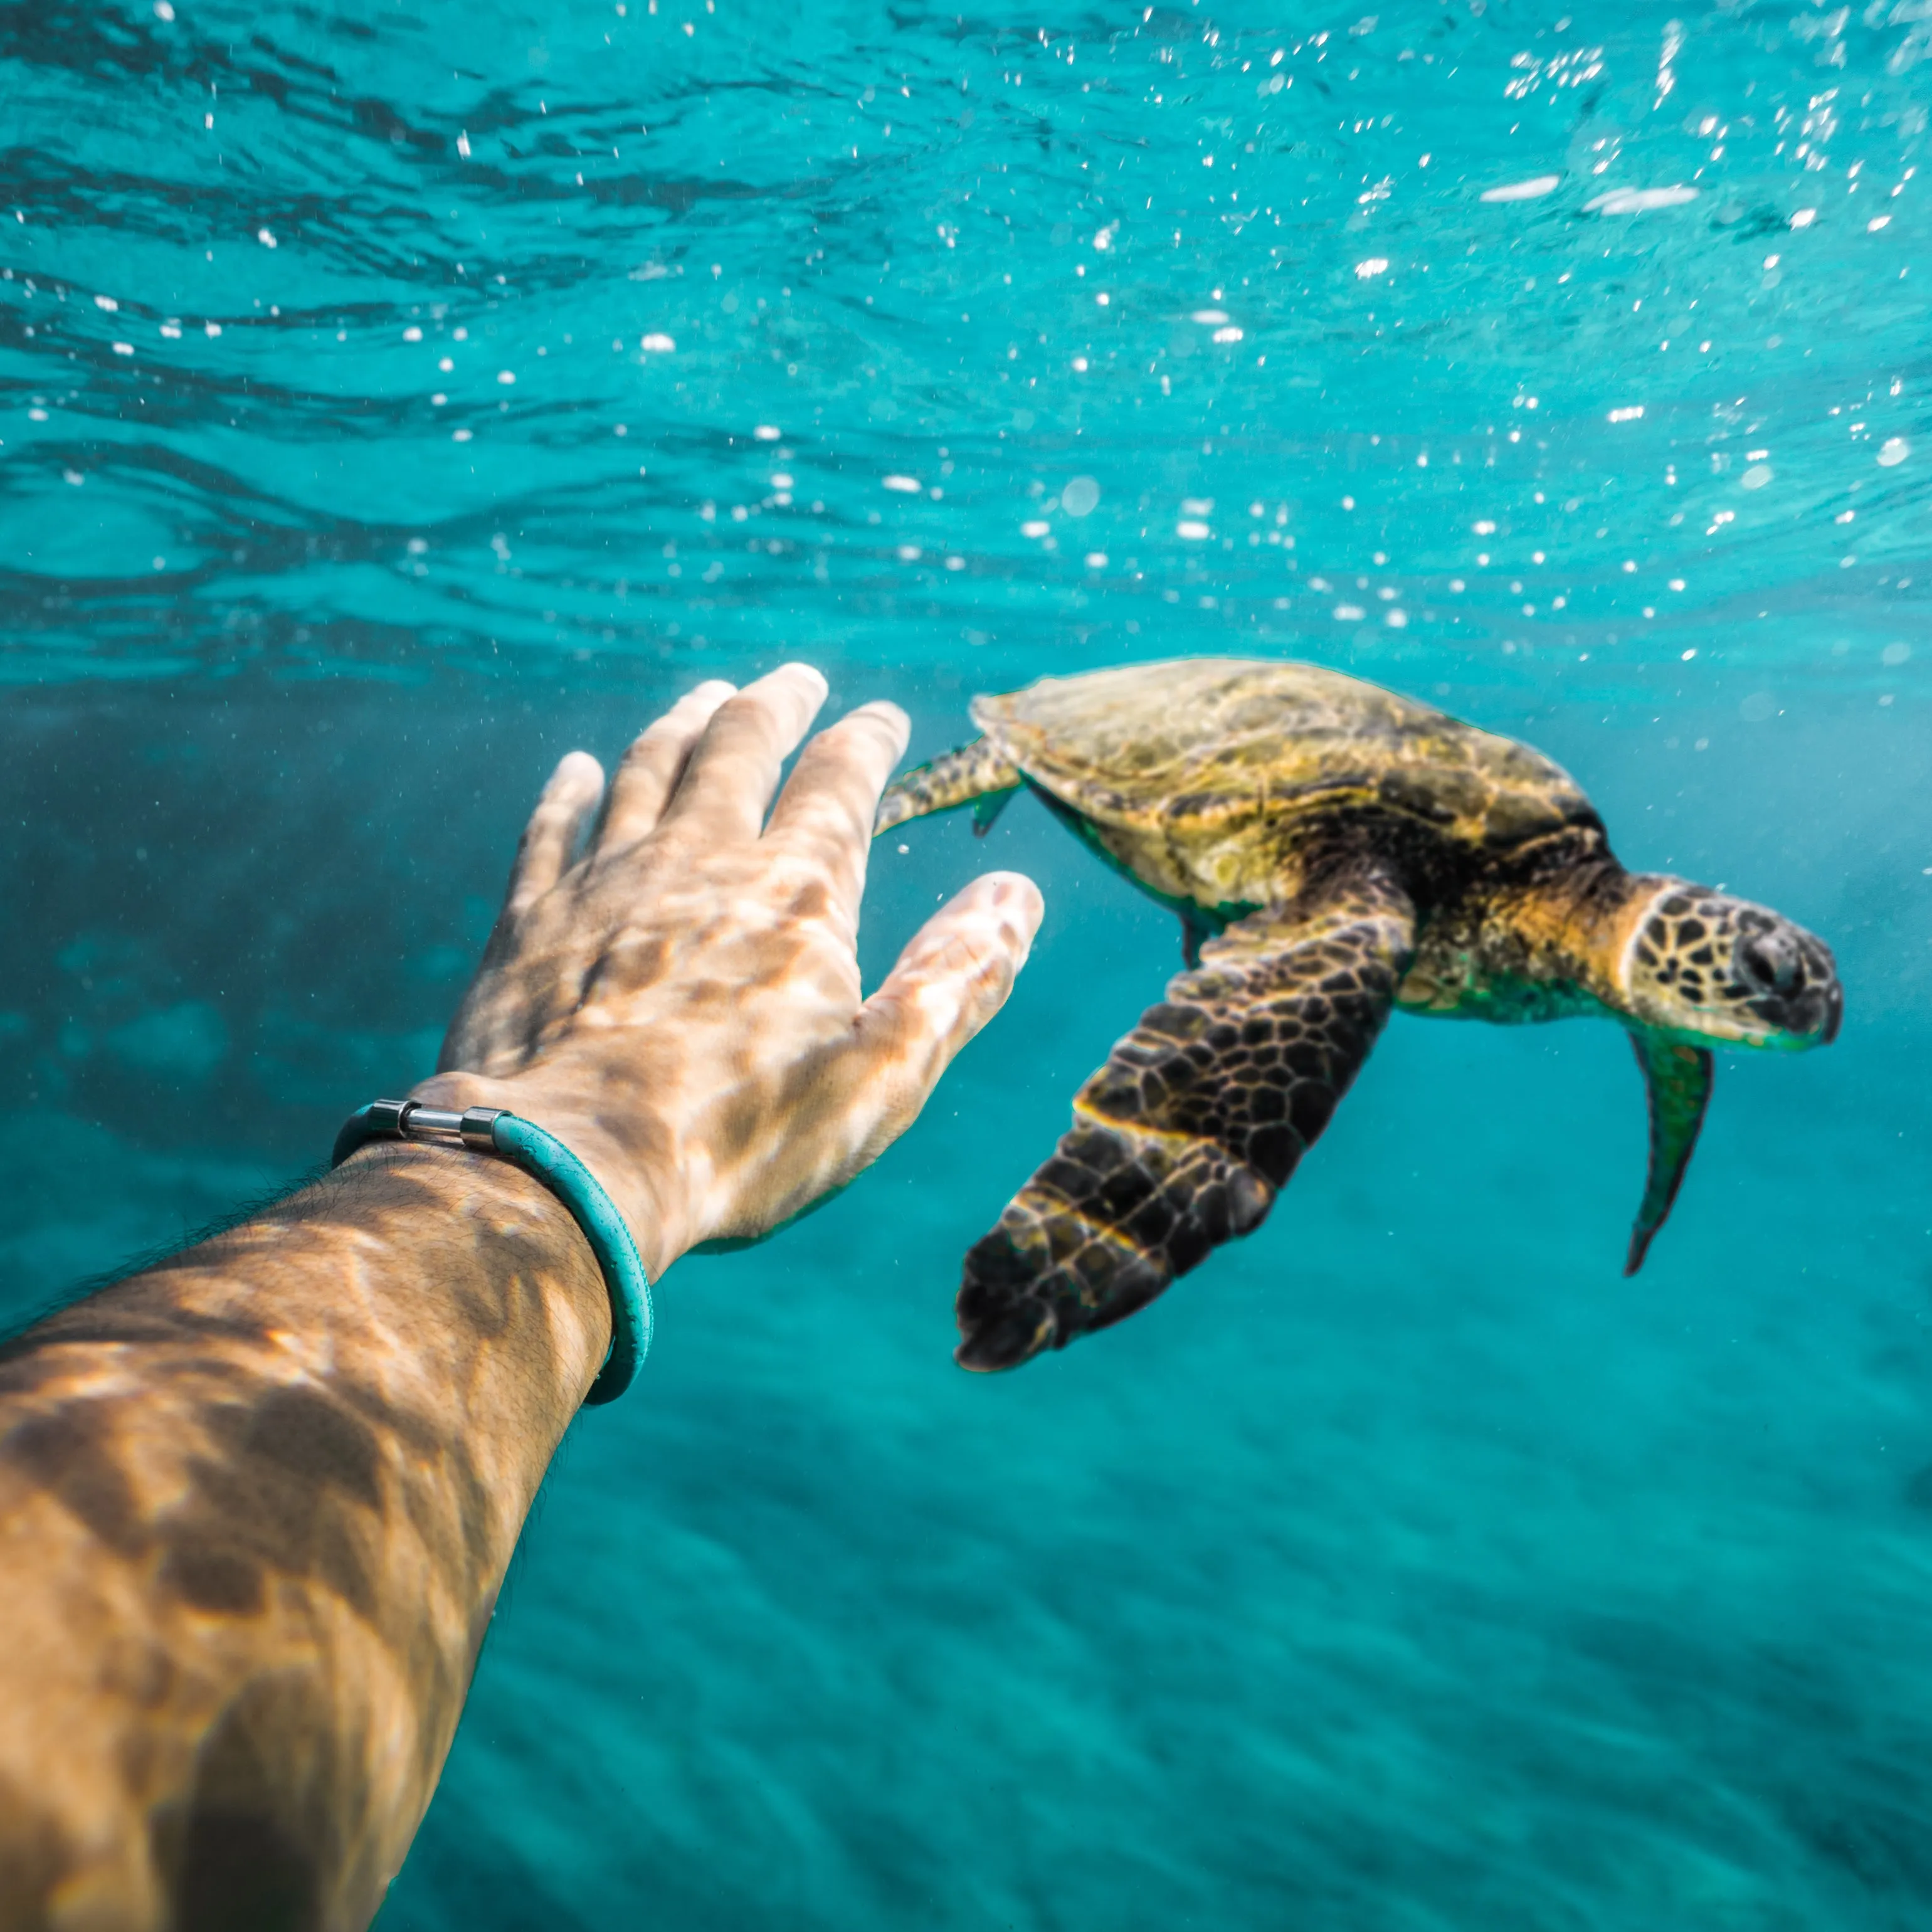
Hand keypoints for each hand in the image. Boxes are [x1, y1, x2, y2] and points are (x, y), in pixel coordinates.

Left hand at [409, 665, 1042, 1278]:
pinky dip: (568, 792)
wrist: (572, 1169)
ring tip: (705, 697)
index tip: (883, 718)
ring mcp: (607, 881)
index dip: (867, 739)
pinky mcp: (531, 920)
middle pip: (740, 744)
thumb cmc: (741, 1136)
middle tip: (796, 679)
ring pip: (648, 768)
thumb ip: (958, 976)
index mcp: (796, 892)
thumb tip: (1016, 894)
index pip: (841, 780)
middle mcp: (700, 860)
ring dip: (683, 723)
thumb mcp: (886, 1072)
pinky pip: (551, 829)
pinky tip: (575, 770)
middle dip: (776, 703)